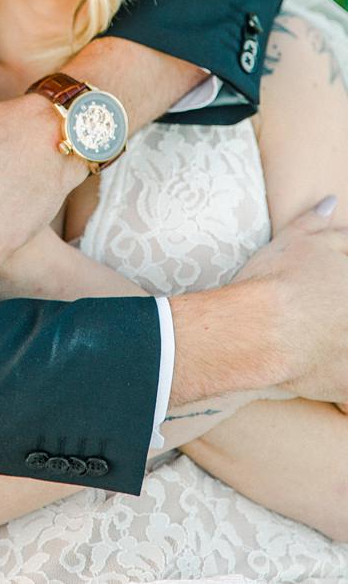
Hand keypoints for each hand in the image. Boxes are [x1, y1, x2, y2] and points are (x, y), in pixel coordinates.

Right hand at [231, 197, 347, 407]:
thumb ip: (317, 223)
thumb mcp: (296, 243)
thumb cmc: (275, 282)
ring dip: (344, 343)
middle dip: (342, 313)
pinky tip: (336, 391)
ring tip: (326, 336)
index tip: (332, 293)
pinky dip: (345, 394)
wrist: (257, 331)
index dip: (342, 281)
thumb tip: (332, 202)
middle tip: (326, 313)